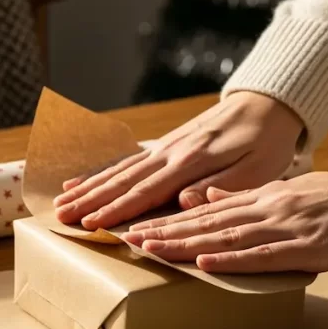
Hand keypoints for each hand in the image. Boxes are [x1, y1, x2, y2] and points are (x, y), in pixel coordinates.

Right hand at [53, 92, 303, 229]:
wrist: (266, 103)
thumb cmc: (267, 142)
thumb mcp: (257, 169)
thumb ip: (218, 186)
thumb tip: (181, 201)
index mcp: (191, 162)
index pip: (146, 191)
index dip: (116, 210)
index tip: (90, 224)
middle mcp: (170, 153)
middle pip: (122, 180)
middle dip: (90, 200)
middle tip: (60, 217)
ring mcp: (164, 147)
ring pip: (118, 170)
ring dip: (88, 187)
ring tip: (60, 202)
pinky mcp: (164, 146)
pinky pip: (126, 161)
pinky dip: (100, 172)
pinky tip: (80, 180)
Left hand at [123, 171, 327, 273]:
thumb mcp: (291, 190)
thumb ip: (248, 195)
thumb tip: (209, 197)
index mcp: (263, 196)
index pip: (207, 210)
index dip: (171, 219)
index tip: (139, 227)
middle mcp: (267, 208)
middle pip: (207, 222)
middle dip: (166, 231)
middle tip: (129, 239)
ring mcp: (285, 227)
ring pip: (226, 237)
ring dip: (186, 244)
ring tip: (152, 250)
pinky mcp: (306, 248)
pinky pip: (262, 256)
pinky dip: (231, 260)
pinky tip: (204, 264)